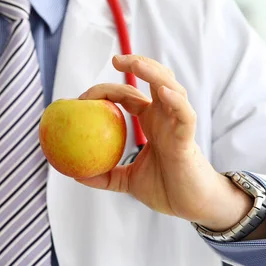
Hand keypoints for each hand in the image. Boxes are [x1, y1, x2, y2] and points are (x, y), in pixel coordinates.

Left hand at [78, 55, 251, 230]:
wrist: (191, 206)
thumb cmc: (166, 189)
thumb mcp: (126, 182)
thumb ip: (103, 176)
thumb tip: (74, 175)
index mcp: (151, 123)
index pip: (128, 96)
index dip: (107, 91)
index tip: (83, 98)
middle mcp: (165, 117)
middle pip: (153, 79)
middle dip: (136, 64)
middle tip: (115, 59)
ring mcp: (178, 124)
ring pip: (170, 88)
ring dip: (153, 72)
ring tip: (135, 63)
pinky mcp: (188, 138)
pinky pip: (185, 115)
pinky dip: (176, 101)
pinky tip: (163, 91)